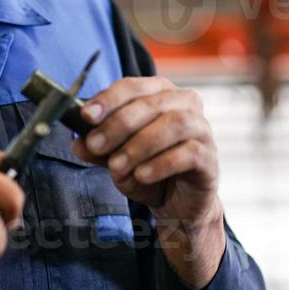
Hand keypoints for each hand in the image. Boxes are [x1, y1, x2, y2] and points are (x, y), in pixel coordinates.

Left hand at [70, 76, 225, 287]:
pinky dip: (161, 163)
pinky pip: (189, 153)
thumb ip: (98, 149)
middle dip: (119, 124)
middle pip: (151, 103)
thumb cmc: (148, 170)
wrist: (177, 203)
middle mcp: (185, 103)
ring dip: (140, 144)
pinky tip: (142, 175)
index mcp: (159, 92)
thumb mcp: (115, 159)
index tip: (86, 116)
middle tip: (96, 145)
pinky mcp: (209, 157)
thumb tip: (79, 144)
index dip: (108, 99)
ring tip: (117, 166)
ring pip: (174, 124)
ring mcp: (201, 129)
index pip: (132, 86)